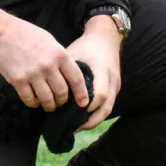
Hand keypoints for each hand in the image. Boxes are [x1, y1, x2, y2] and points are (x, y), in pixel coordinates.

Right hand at [0, 6, 89, 111]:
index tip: (83, 103)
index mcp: (60, 54)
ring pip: (47, 99)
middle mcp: (48, 66)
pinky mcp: (18, 81)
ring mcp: (33, 74)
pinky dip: (34, 103)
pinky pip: (29, 99)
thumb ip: (60, 57)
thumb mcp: (51, 41)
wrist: (3, 32)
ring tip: (49, 105)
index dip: (81, 93)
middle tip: (61, 102)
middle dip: (63, 101)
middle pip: (62, 92)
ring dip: (49, 105)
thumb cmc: (28, 35)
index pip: (76, 78)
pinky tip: (35, 101)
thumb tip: (68, 74)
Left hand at [66, 15, 122, 130]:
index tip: (71, 112)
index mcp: (103, 70)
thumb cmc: (86, 45)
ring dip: (94, 120)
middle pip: (106, 108)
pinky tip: (84, 118)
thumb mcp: (74, 54)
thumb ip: (66, 72)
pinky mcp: (115, 87)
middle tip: (73, 127)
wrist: (105, 37)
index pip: (99, 94)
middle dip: (90, 120)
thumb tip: (50, 91)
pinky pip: (108, 105)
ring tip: (77, 126)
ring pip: (108, 109)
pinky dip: (97, 113)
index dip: (87, 106)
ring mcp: (116, 84)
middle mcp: (112, 79)